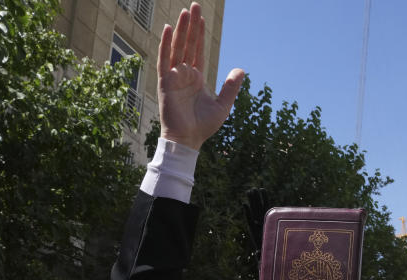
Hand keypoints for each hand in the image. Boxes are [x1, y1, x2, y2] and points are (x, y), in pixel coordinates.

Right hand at [158, 3, 244, 149]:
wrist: (189, 139)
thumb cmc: (204, 126)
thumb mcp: (223, 105)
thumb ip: (231, 87)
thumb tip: (242, 69)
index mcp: (197, 77)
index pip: (198, 50)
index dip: (200, 34)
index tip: (201, 17)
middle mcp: (184, 74)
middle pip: (188, 44)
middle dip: (191, 25)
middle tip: (194, 5)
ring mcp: (174, 76)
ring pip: (178, 47)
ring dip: (181, 29)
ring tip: (185, 12)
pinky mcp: (165, 82)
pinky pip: (165, 59)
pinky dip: (166, 44)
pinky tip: (170, 29)